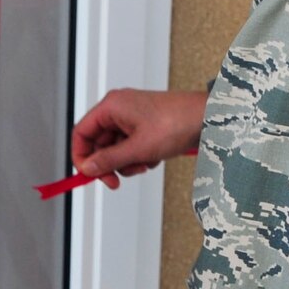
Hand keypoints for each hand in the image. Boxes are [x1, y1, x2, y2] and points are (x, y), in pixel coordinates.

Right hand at [70, 88, 206, 188]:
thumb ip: (109, 160)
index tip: (88, 175)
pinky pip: (131, 147)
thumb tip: (88, 168)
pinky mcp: (144, 126)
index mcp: (112, 106)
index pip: (81, 133)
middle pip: (98, 144)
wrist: (207, 118)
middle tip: (115, 181)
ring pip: (115, 149)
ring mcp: (132, 117)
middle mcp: (119, 109)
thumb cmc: (177, 122)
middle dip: (109, 164)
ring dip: (127, 162)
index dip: (81, 157)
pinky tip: (154, 157)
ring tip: (144, 163)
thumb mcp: (138, 148)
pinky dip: (139, 157)